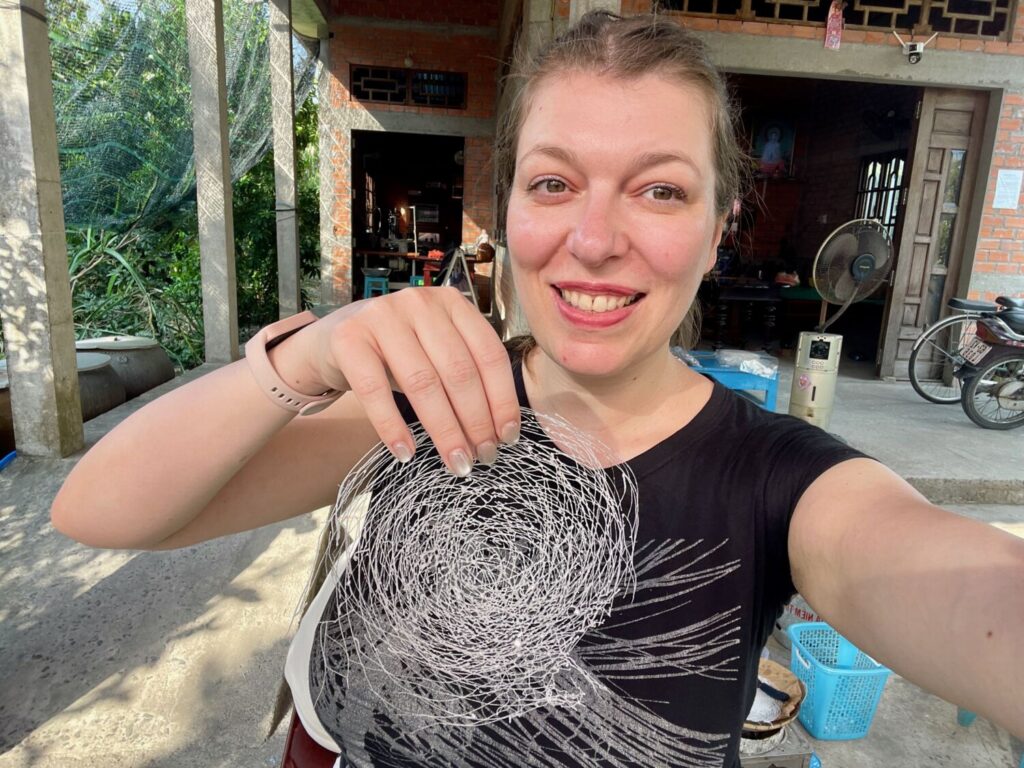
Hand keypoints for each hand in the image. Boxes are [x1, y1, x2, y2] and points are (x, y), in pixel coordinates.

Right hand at [301, 288, 520, 474]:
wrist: (334, 340)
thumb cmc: (397, 352)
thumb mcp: (435, 350)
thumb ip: (466, 372)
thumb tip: (500, 430)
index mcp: (452, 302)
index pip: (489, 354)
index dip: (502, 400)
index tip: (507, 437)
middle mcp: (420, 302)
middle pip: (459, 372)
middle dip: (476, 422)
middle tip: (483, 457)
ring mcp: (382, 316)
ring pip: (423, 383)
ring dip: (444, 431)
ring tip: (455, 463)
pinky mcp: (348, 338)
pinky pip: (376, 391)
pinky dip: (393, 427)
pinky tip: (406, 453)